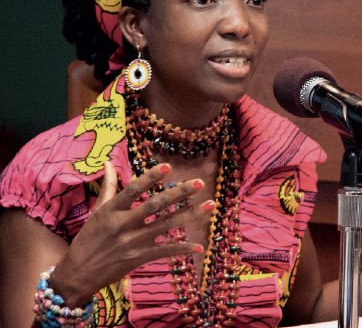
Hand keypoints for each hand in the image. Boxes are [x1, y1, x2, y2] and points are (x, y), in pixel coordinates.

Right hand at [51, 161, 213, 305]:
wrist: (77, 274)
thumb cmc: (88, 239)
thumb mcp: (96, 212)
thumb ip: (108, 187)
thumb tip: (108, 162)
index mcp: (111, 210)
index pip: (134, 189)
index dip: (151, 177)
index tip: (168, 166)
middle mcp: (123, 224)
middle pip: (155, 205)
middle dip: (179, 193)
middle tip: (199, 183)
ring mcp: (132, 242)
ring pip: (166, 225)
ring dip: (190, 215)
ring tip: (210, 205)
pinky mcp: (139, 258)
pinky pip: (165, 251)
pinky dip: (183, 249)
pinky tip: (199, 246)